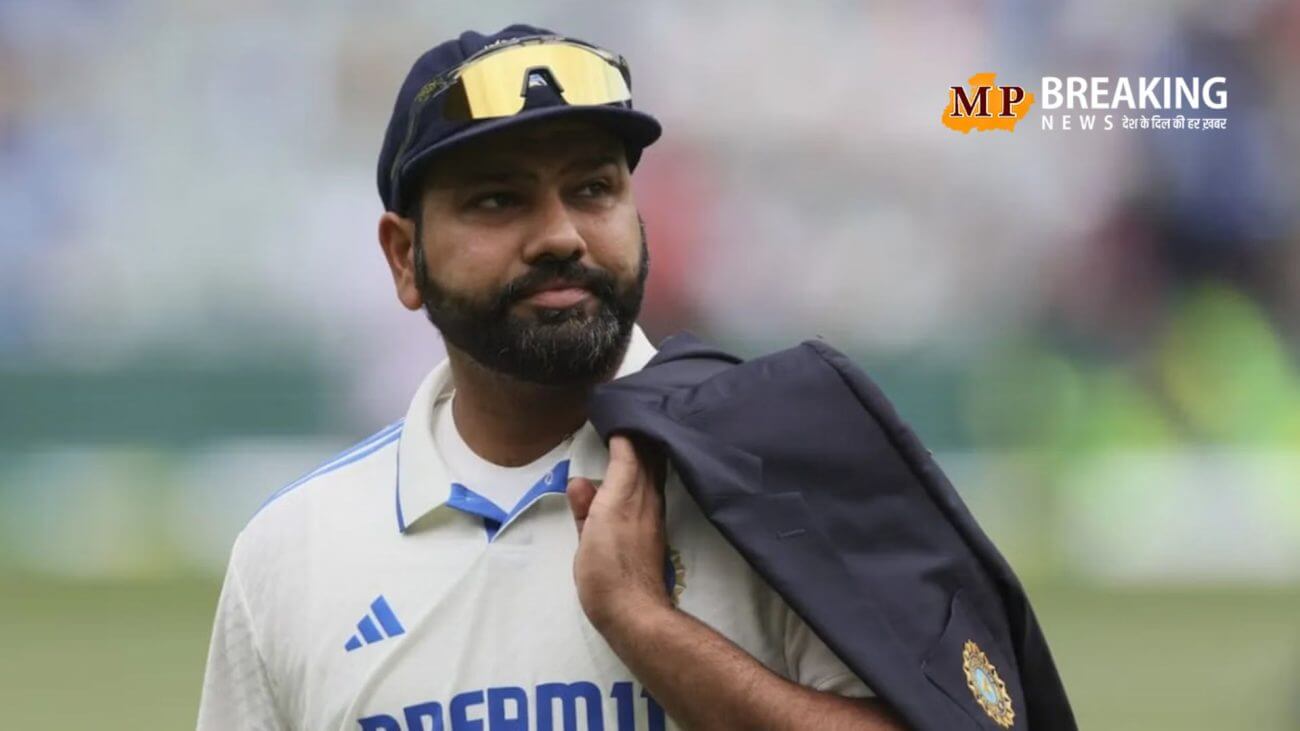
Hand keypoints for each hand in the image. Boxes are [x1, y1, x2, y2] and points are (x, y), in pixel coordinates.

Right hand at [566, 434, 672, 630]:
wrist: (634, 611)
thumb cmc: (605, 572)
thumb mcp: (586, 536)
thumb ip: (584, 507)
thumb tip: (580, 482)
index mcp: (626, 494)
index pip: (630, 450)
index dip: (624, 430)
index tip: (615, 412)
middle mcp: (645, 499)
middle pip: (649, 457)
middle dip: (640, 435)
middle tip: (629, 416)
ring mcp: (655, 514)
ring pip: (655, 472)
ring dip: (646, 452)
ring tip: (635, 435)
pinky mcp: (656, 530)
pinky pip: (654, 489)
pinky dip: (647, 473)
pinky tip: (638, 473)